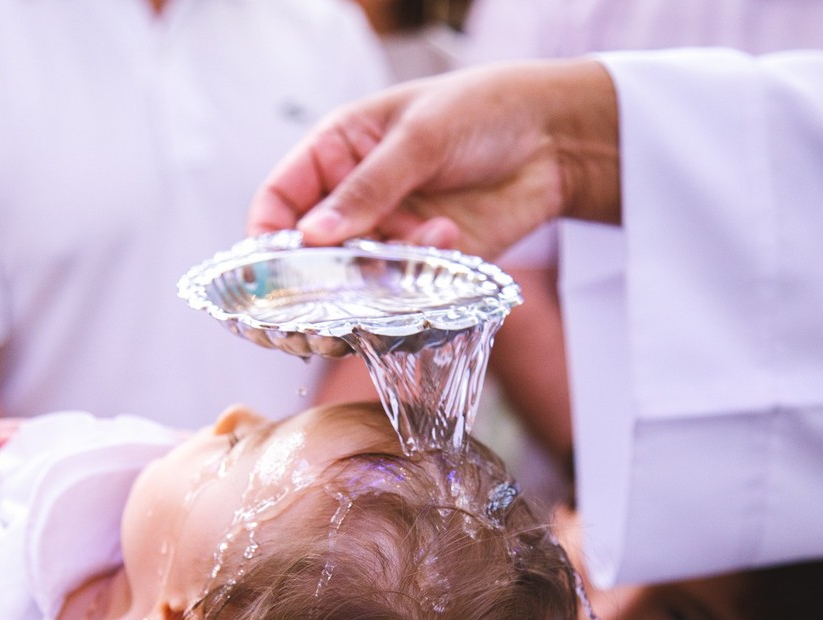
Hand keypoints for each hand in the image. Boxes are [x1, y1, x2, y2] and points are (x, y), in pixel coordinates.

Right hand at [247, 59, 619, 259]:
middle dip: (309, 283)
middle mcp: (352, 203)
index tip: (268, 269)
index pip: (279, 203)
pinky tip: (446, 238)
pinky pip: (397, 293)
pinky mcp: (422, 268)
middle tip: (316, 305)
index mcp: (335, 155)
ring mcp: (386, 238)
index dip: (266, 238)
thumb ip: (368, 187)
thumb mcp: (420, 137)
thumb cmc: (482, 112)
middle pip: (307, 257)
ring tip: (399, 262)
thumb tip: (313, 237)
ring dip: (368, 283)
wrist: (556, 139)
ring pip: (350, 283)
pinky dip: (412, 281)